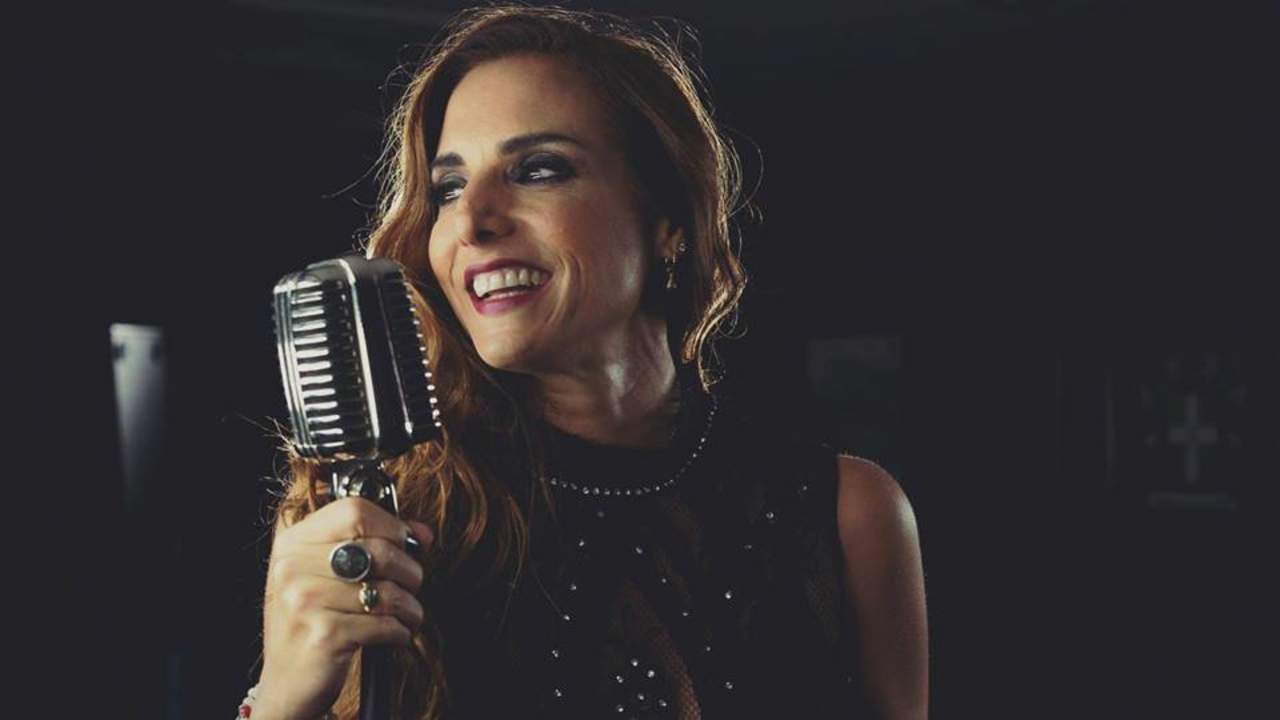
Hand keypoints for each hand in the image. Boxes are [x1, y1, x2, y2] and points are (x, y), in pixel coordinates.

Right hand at [254, 497, 433, 718]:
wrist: (287, 679)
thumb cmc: (314, 619)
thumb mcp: (327, 573)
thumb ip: (371, 542)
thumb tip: (422, 533)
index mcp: (293, 543)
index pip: (354, 511)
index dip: (391, 524)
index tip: (406, 543)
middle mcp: (293, 568)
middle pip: (379, 550)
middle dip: (409, 571)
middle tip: (411, 585)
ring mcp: (305, 602)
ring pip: (388, 591)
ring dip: (410, 606)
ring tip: (407, 614)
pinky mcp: (324, 636)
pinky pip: (385, 624)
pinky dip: (400, 631)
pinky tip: (396, 634)